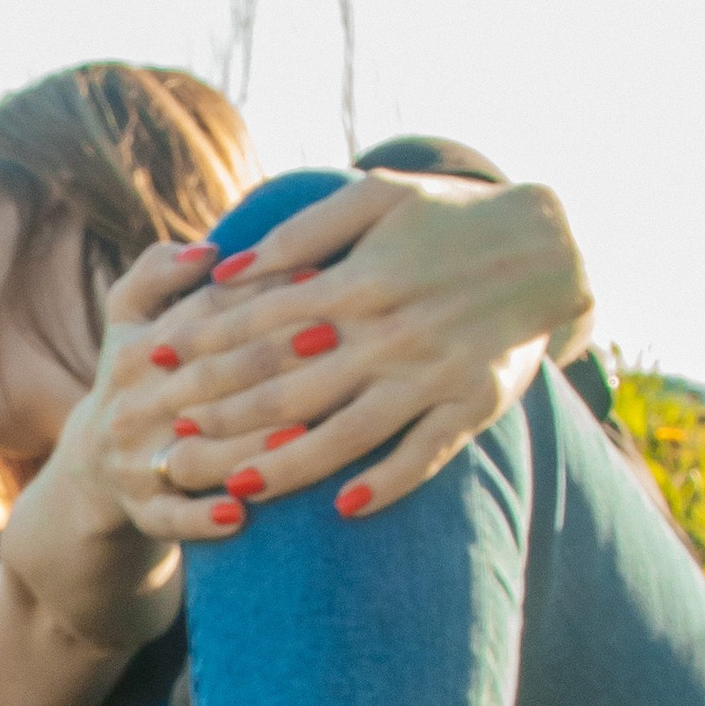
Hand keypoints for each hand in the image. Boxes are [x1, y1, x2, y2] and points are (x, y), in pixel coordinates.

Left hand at [86, 175, 593, 532]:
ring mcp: (432, 375)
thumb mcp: (378, 197)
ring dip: (286, 465)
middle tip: (167, 440)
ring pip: (346, 434)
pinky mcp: (472, 406)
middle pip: (288, 386)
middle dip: (221, 416)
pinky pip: (423, 455)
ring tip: (232, 486)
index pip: (259, 319)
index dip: (199, 340)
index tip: (150, 359)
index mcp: (361, 280)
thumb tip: (227, 266)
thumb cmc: (452, 215)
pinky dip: (387, 483)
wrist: (554, 246)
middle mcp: (390, 333)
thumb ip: (302, 231)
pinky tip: (345, 508)